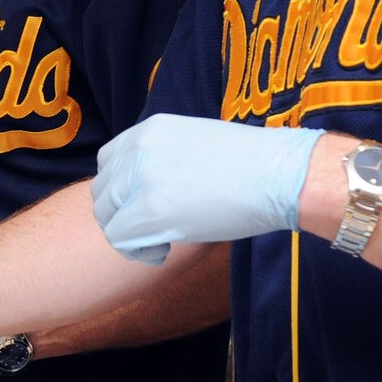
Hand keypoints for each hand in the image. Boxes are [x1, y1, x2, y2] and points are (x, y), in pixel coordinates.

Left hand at [92, 114, 325, 263]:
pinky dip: (138, 251)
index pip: (109, 162)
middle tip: (158, 229)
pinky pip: (119, 239)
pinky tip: (166, 250)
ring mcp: (141, 177)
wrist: (278, 175)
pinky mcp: (149, 209)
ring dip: (130, 235)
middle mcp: (138, 148)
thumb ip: (165, 161)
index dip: (123, 191)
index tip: (149, 205)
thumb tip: (154, 191)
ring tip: (164, 240)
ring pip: (106, 217)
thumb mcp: (197, 145)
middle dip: (124, 216)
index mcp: (150, 129)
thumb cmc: (253, 165)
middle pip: (103, 192)